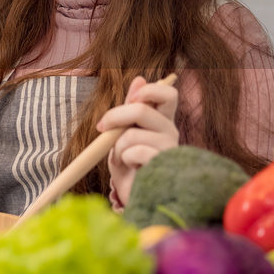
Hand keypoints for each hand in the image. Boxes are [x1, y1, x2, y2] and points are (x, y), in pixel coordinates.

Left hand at [97, 76, 178, 206]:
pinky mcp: (163, 166)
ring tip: (121, 159)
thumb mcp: (125, 133)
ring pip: (131, 134)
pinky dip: (124, 160)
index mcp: (163, 120)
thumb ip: (131, 108)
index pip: (168, 93)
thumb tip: (139, 78)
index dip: (148, 91)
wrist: (134, 195)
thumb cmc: (129, 164)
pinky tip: (131, 168)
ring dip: (117, 147)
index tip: (129, 99)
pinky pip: (134, 152)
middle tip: (101, 127)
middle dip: (115, 116)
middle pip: (142, 109)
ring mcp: (169, 150)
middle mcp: (171, 132)